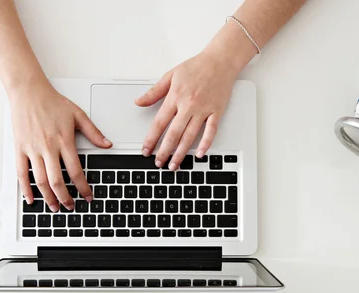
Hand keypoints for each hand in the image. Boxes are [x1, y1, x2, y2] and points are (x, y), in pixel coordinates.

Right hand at [11, 82, 111, 210]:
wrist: (28, 92)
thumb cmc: (52, 102)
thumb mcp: (78, 115)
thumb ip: (94, 132)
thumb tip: (107, 144)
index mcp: (64, 141)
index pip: (76, 171)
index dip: (83, 187)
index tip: (87, 196)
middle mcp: (48, 148)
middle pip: (57, 181)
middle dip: (65, 198)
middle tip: (71, 206)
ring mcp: (32, 149)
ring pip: (40, 180)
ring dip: (48, 197)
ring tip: (54, 207)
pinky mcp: (20, 149)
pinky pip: (21, 173)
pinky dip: (25, 188)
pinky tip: (31, 199)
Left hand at [135, 50, 238, 169]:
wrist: (220, 61)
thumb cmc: (196, 67)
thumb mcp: (170, 76)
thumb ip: (154, 92)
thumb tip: (138, 101)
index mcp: (175, 97)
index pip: (159, 123)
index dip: (151, 139)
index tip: (146, 150)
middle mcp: (189, 105)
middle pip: (174, 134)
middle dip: (164, 151)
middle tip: (159, 163)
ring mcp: (204, 110)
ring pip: (190, 136)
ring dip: (181, 153)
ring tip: (174, 164)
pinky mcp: (217, 112)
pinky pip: (211, 131)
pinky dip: (206, 144)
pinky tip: (200, 154)